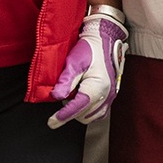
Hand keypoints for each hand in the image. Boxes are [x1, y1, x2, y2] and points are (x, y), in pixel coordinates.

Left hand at [49, 11, 128, 126]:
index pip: (77, 108)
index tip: (51, 122)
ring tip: (73, 95)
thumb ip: (66, 81)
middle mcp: (106, 95)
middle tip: (64, 95)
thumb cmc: (89, 48)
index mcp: (97, 86)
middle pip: (83, 115)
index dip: (62, 117)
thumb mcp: (74, 62)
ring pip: (91, 116)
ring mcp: (110, 97)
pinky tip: (81, 99)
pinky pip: (98, 112)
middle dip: (70, 110)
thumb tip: (56, 96)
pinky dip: (88, 110)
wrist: (104, 40)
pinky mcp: (111, 96)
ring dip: (79, 111)